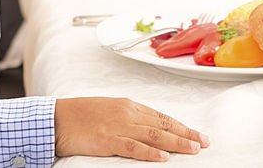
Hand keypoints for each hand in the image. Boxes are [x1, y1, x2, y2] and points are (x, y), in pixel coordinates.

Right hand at [55, 97, 207, 161]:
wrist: (57, 118)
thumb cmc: (81, 115)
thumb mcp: (109, 111)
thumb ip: (129, 118)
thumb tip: (149, 128)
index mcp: (128, 105)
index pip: (162, 117)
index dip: (181, 127)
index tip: (197, 135)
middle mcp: (127, 113)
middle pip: (162, 125)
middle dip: (186, 134)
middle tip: (204, 142)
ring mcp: (117, 126)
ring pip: (153, 135)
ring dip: (175, 142)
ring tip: (193, 149)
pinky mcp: (107, 139)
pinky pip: (132, 147)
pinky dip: (149, 152)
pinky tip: (163, 157)